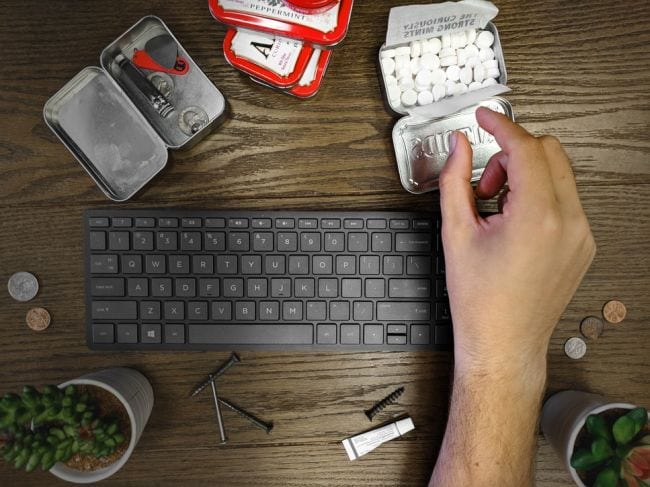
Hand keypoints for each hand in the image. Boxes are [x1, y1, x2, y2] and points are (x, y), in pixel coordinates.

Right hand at [439, 107, 595, 372]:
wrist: (503, 342)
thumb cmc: (481, 301)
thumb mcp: (456, 234)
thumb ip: (454, 181)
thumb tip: (459, 147)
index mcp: (537, 217)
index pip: (525, 148)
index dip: (500, 126)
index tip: (485, 118)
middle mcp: (568, 222)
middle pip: (549, 151)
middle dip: (512, 154)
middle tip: (485, 183)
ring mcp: (581, 234)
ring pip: (559, 173)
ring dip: (526, 175)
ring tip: (496, 208)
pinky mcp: (582, 244)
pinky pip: (565, 199)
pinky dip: (539, 195)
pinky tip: (513, 222)